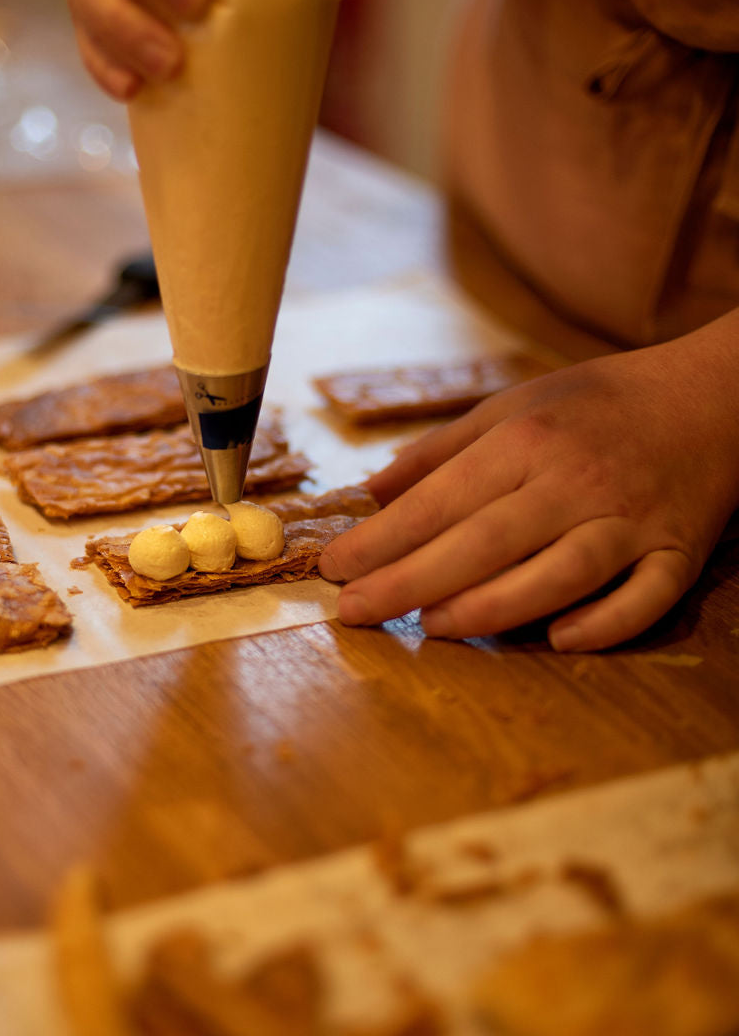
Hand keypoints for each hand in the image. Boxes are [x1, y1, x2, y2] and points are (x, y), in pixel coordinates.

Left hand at [318, 317, 738, 650]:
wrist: (714, 395)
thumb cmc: (599, 404)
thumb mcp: (515, 405)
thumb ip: (440, 452)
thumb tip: (369, 490)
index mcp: (530, 440)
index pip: (442, 498)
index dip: (383, 538)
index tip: (334, 567)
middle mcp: (577, 480)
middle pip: (485, 542)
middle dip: (411, 580)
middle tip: (355, 613)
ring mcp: (632, 520)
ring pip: (559, 574)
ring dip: (493, 607)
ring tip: (434, 628)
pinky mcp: (680, 552)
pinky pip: (646, 598)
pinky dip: (607, 623)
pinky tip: (560, 640)